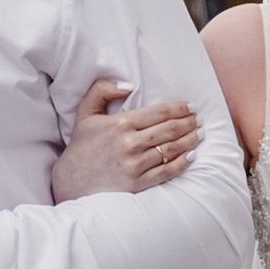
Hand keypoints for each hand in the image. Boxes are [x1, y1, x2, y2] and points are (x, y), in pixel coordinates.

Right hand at [51, 78, 200, 201]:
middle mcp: (130, 143)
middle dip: (189, 123)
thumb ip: (102, 90)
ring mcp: (135, 165)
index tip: (191, 106)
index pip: (159, 112)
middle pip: (170, 130)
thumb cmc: (81, 146)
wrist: (70, 180)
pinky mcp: (137, 183)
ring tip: (199, 134)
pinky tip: (191, 156)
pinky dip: (182, 163)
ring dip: (190, 140)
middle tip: (199, 119)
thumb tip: (128, 85)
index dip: (179, 108)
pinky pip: (166, 172)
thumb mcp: (85, 113)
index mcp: (121, 123)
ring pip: (171, 150)